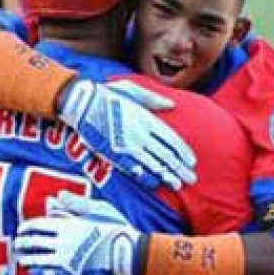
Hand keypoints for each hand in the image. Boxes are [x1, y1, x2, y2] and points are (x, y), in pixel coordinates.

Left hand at [14, 192, 141, 274]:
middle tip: (18, 244)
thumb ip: (74, 202)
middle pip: (34, 243)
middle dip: (23, 243)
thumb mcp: (97, 209)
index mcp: (67, 225)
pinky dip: (39, 274)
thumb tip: (56, 195)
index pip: (39, 225)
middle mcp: (62, 242)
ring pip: (38, 260)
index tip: (22, 229)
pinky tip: (35, 274)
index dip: (27, 227)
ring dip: (28, 260)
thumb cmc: (115, 228)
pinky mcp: (72, 274)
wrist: (127, 252)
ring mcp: (66, 260)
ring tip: (23, 260)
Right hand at [58, 79, 196, 190]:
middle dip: (180, 169)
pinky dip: (145, 177)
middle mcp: (140, 133)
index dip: (183, 152)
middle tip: (191, 179)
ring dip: (166, 176)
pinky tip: (155, 184)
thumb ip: (153, 99)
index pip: (171, 139)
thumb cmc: (106, 94)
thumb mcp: (133, 90)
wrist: (81, 102)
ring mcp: (127, 145)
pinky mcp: (113, 153)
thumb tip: (171, 104)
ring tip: (177, 185)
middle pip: (166, 155)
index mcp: (146, 118)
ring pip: (152, 164)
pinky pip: (133, 168)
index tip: (192, 162)